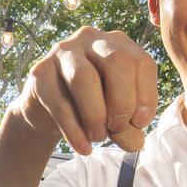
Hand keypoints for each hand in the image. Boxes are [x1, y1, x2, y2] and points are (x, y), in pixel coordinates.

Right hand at [11, 26, 159, 154]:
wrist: (47, 112)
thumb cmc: (89, 108)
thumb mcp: (115, 116)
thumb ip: (128, 127)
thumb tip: (136, 142)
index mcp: (117, 44)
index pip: (141, 62)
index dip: (146, 94)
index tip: (141, 123)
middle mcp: (91, 39)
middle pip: (116, 61)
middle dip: (122, 101)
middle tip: (118, 128)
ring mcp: (63, 52)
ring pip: (84, 77)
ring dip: (96, 114)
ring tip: (98, 138)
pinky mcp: (39, 72)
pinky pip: (59, 101)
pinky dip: (74, 130)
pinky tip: (83, 148)